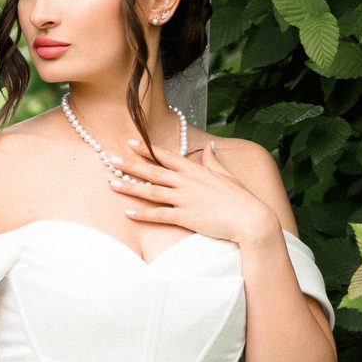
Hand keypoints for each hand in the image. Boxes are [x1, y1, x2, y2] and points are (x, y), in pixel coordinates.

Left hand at [113, 138, 281, 250]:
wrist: (251, 218)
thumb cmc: (240, 198)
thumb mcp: (225, 175)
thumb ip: (212, 161)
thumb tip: (208, 146)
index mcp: (195, 170)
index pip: (166, 156)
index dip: (146, 149)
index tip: (130, 142)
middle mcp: (187, 182)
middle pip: (153, 171)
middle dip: (130, 164)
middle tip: (110, 158)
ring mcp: (185, 199)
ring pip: (151, 191)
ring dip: (130, 187)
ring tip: (112, 183)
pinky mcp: (185, 217)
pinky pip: (159, 215)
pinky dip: (142, 214)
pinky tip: (128, 213)